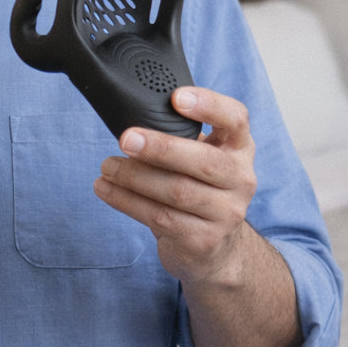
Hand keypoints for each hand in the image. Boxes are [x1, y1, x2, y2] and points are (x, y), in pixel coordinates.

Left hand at [93, 86, 257, 285]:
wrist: (214, 248)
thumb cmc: (195, 186)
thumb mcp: (197, 155)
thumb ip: (177, 135)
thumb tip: (129, 118)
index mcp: (238, 148)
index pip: (236, 119)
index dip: (209, 105)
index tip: (176, 98)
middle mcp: (241, 179)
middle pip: (204, 161)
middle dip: (161, 148)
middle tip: (126, 139)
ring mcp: (226, 213)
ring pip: (177, 192)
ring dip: (134, 176)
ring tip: (106, 167)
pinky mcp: (204, 241)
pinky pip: (161, 217)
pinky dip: (127, 201)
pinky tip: (106, 189)